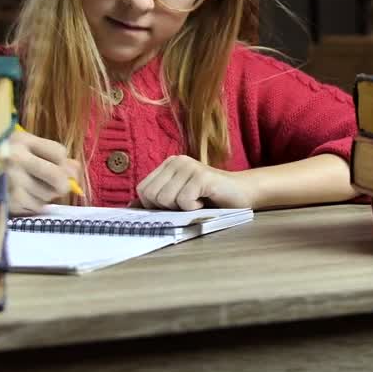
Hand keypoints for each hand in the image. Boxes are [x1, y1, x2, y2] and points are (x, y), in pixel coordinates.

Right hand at [6, 128, 81, 215]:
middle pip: (58, 178)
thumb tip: (75, 171)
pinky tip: (22, 197)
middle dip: (61, 184)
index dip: (62, 161)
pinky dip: (33, 205)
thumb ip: (49, 155)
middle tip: (56, 185)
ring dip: (45, 196)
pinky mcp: (7, 202)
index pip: (59, 152)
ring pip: (47, 196)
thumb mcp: (21, 146)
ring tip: (31, 188)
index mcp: (21, 141)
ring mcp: (11, 182)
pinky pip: (34, 208)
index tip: (54, 163)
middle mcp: (16, 160)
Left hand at [134, 155, 258, 210]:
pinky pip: (183, 201)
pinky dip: (193, 209)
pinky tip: (205, 201)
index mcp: (168, 164)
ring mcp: (189, 166)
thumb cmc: (209, 199)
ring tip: (198, 201)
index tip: (174, 206)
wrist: (242, 193)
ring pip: (165, 199)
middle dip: (167, 208)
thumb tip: (130, 207)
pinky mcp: (201, 176)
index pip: (142, 190)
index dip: (154, 206)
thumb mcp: (178, 199)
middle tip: (187, 204)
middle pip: (151, 196)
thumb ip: (157, 201)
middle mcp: (176, 161)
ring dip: (182, 209)